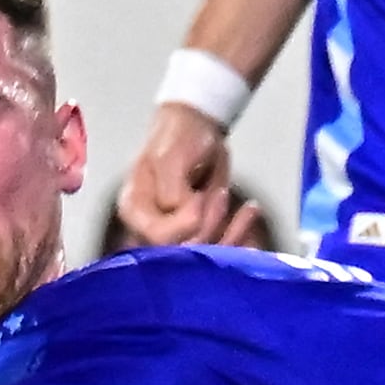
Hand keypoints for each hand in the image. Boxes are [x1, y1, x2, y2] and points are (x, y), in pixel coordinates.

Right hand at [116, 101, 241, 246]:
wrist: (197, 130)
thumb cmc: (178, 138)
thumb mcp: (170, 157)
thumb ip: (173, 192)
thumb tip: (192, 220)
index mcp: (135, 211)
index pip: (159, 238)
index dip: (185, 224)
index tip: (198, 197)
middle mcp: (151, 229)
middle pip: (183, 251)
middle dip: (210, 225)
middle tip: (220, 193)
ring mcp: (177, 234)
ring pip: (205, 253)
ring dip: (230, 229)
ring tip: (235, 199)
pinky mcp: (201, 235)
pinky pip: (222, 247)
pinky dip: (241, 231)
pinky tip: (249, 210)